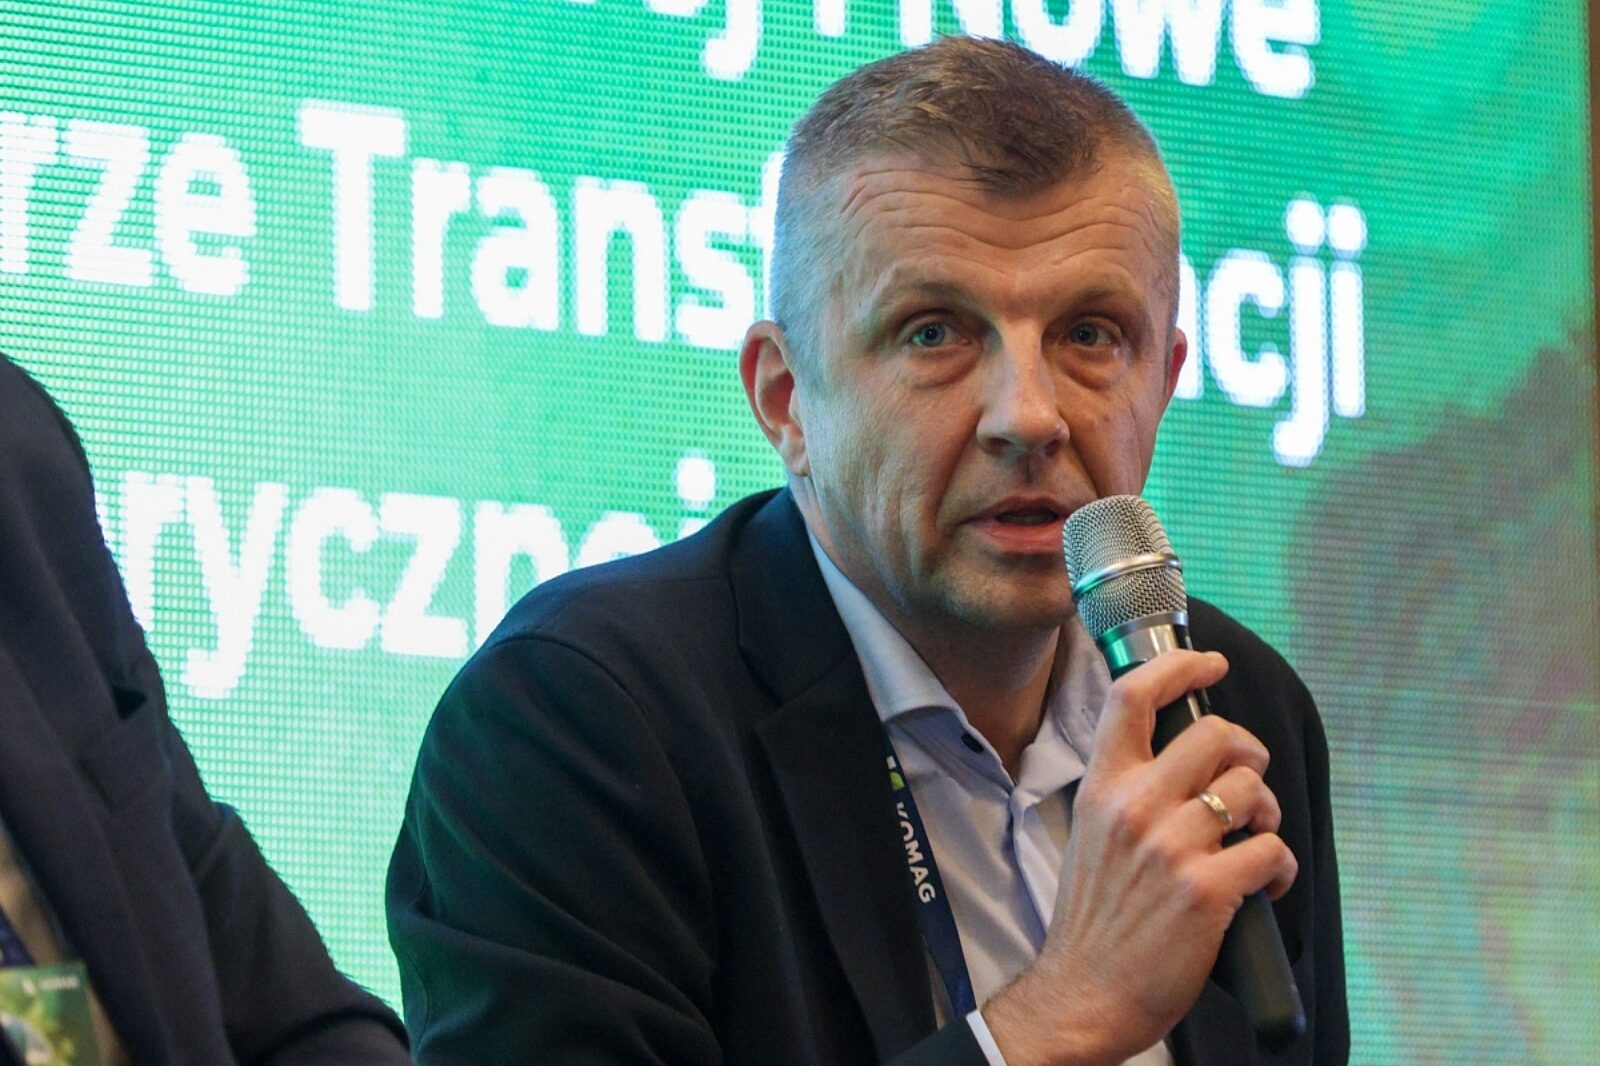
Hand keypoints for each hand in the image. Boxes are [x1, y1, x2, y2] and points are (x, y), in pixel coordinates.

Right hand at [982, 651, 1297, 1065]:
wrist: (1085, 992)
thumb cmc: (1095, 919)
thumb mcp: (1092, 834)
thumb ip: (1128, 791)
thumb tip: (1182, 758)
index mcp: (1103, 788)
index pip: (1133, 697)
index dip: (1180, 667)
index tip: (1210, 664)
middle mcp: (1135, 807)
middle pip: (1216, 734)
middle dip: (1249, 753)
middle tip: (1246, 781)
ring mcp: (1172, 846)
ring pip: (1251, 789)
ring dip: (1266, 812)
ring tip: (1253, 839)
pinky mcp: (1208, 890)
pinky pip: (1271, 850)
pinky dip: (1278, 867)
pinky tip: (1264, 884)